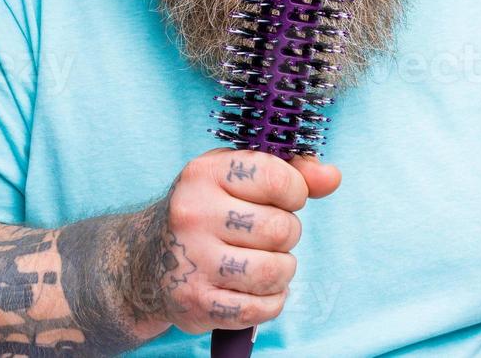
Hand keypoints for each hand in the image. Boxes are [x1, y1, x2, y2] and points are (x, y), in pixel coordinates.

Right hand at [157, 148, 339, 334]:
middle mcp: (192, 214)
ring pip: (275, 271)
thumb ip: (289, 170)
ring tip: (265, 262)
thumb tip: (331, 177)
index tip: (285, 198)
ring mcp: (191, 261)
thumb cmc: (208, 210)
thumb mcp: (237, 176)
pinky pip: (260, 308)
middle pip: (281, 229)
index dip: (295, 192)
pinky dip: (270, 302)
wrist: (148, 259)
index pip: (279, 179)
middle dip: (287, 235)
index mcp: (204, 174)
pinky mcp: (196, 303)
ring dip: (282, 270)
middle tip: (268, 235)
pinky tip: (257, 289)